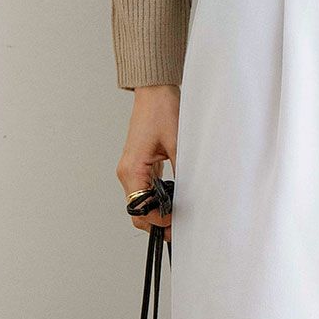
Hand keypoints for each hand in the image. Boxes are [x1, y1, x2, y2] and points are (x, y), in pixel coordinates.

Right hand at [117, 85, 178, 239]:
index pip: (140, 209)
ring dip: (157, 212)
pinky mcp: (139, 165)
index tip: (179, 224)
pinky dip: (157, 200)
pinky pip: (145, 190)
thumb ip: (183, 174)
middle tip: (181, 226)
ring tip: (180, 215)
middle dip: (157, 222)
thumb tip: (191, 197)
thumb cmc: (162, 111)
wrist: (155, 92)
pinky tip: (174, 200)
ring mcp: (132, 169)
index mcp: (132, 169)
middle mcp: (127, 172)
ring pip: (141, 203)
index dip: (159, 221)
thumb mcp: (178, 144)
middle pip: (137, 211)